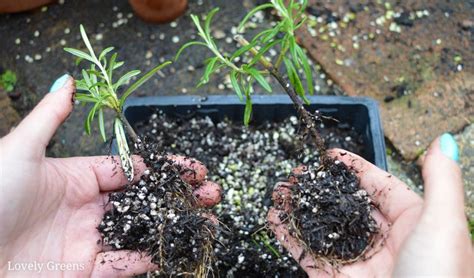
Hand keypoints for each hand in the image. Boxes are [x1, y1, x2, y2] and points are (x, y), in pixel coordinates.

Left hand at [0, 76, 220, 276]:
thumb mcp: (18, 150)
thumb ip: (49, 117)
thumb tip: (69, 80)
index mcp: (77, 177)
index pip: (131, 170)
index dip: (164, 168)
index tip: (193, 169)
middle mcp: (88, 208)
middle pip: (144, 200)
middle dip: (179, 197)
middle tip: (212, 193)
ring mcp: (88, 240)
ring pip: (141, 231)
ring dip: (176, 227)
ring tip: (209, 223)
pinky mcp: (84, 270)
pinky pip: (123, 263)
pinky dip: (150, 257)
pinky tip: (177, 248)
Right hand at [268, 141, 472, 276]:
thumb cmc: (440, 276)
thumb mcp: (445, 223)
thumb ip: (441, 180)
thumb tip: (444, 140)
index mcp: (413, 223)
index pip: (378, 186)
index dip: (353, 168)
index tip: (328, 154)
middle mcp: (384, 241)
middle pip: (344, 206)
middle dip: (318, 188)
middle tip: (295, 174)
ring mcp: (359, 263)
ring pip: (322, 229)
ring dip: (298, 209)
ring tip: (277, 192)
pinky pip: (308, 256)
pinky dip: (288, 237)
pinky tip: (273, 219)